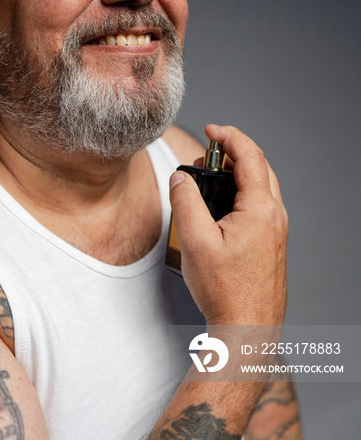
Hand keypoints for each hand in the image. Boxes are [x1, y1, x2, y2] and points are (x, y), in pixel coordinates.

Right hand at [169, 124, 287, 325]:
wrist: (248, 328)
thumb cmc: (226, 291)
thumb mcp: (196, 241)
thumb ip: (186, 201)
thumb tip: (180, 177)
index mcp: (261, 210)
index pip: (251, 156)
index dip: (229, 136)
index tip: (211, 129)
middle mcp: (275, 216)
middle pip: (259, 167)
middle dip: (232, 152)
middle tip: (205, 155)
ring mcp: (277, 230)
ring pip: (261, 185)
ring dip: (237, 172)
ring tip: (207, 178)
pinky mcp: (272, 241)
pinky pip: (261, 203)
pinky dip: (242, 191)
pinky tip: (220, 204)